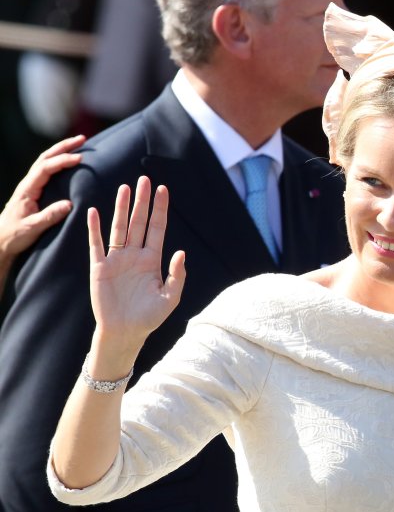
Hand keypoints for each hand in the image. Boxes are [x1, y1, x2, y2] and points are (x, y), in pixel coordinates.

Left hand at [0, 134, 84, 261]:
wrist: (1, 240)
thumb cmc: (15, 235)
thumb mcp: (32, 228)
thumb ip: (49, 216)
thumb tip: (69, 204)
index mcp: (27, 190)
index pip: (45, 168)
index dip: (62, 161)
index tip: (80, 158)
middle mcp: (28, 184)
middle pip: (45, 158)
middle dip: (63, 147)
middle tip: (82, 139)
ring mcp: (30, 186)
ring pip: (45, 161)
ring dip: (61, 151)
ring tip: (79, 144)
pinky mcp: (34, 191)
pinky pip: (48, 170)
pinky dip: (59, 161)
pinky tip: (69, 161)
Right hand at [87, 176, 184, 360]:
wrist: (125, 332)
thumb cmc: (149, 317)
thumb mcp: (170, 298)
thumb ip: (178, 275)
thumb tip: (182, 252)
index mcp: (152, 260)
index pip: (157, 228)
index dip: (160, 210)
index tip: (163, 190)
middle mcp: (134, 255)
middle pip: (138, 222)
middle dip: (142, 201)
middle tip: (144, 179)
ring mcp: (116, 260)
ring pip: (119, 228)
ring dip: (120, 208)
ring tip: (125, 188)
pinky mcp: (99, 268)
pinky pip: (96, 244)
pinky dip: (95, 228)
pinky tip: (95, 211)